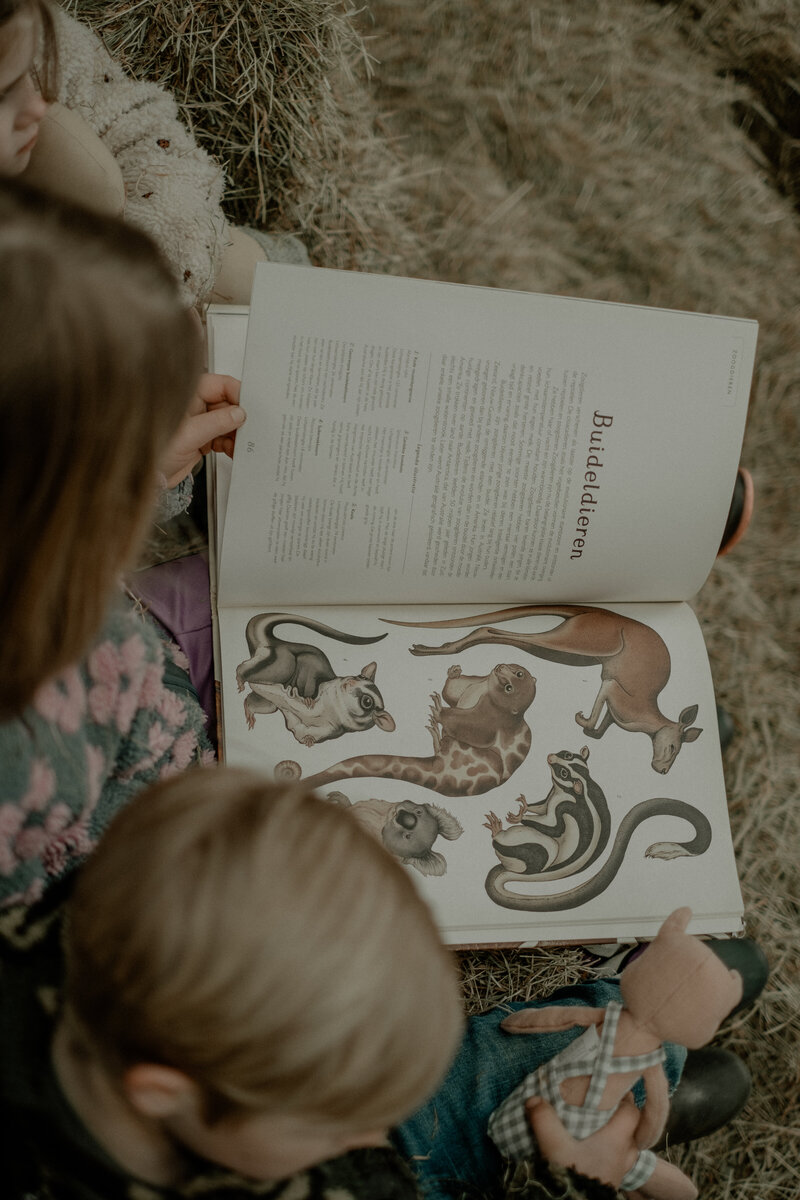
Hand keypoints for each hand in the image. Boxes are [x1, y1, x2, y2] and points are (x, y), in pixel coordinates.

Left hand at [160, 373, 245, 487]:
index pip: (220, 385)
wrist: (144, 476)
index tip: (250, 408)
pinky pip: (222, 437)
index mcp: (187, 394)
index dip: (238, 395)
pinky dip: (230, 443)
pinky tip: (231, 450)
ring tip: (239, 444)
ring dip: (236, 433)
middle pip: (227, 404)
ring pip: (227, 422)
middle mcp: (194, 406)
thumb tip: (239, 413)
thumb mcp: (189, 434)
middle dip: (239, 418)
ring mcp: (198, 422)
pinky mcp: (200, 439)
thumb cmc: (149, 450)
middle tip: (249, 430)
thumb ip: (216, 422)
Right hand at [527, 1094, 639, 1188]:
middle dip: (620, 1115)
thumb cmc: (572, 1175)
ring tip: (601, 1126)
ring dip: (618, 1134)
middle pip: (632, 1127)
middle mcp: (625, 1153)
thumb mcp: (554, 1145)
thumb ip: (544, 1119)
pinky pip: (620, 1159)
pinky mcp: (614, 1180)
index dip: (625, 1097)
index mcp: (617, 1139)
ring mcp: (621, 1169)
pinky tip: (597, 1148)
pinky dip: (613, 1151)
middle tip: (604, 1104)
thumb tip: (533, 1099)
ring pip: (627, 1145)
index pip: (632, 1111)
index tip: (612, 1087)